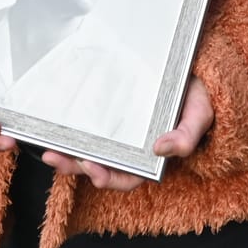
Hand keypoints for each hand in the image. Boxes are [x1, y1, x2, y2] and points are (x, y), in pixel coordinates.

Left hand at [43, 77, 213, 190]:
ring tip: (48, 148)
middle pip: (101, 166)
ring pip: (90, 150)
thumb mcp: (199, 116)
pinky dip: (72, 131)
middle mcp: (133, 148)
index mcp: (151, 156)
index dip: (107, 177)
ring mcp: (120, 131)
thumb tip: (162, 149)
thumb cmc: (199, 97)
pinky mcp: (111, 112)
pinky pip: (90, 128)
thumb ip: (186, 136)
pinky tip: (56, 127)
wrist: (197, 69)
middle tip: (54, 156)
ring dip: (68, 154)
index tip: (91, 167)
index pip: (127, 177)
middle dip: (75, 166)